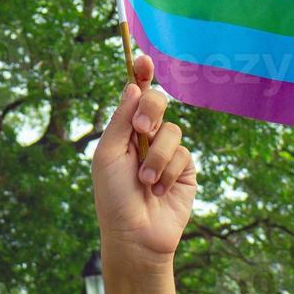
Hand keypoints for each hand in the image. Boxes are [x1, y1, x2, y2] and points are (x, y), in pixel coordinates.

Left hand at [91, 53, 197, 264]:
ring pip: (172, 131)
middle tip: (142, 128)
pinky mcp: (184, 169)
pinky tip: (158, 191)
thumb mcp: (108, 155)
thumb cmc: (113, 196)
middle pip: (157, 102)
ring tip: (145, 181)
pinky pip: (183, 154)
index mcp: (123, 130)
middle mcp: (146, 136)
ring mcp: (166, 152)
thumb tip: (133, 85)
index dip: (141, 74)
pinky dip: (168, 172)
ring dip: (156, 157)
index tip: (143, 58)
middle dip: (151, 109)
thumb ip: (121, 120)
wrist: (134, 235)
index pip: (134, 95)